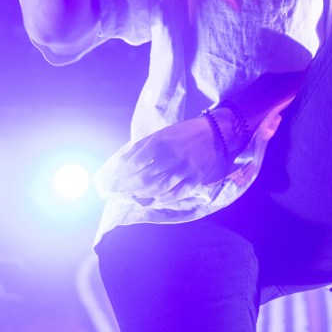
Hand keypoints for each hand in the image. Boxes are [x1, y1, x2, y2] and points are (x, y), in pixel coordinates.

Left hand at [110, 117, 225, 202]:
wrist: (214, 133)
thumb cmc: (183, 133)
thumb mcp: (161, 134)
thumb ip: (141, 147)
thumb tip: (121, 162)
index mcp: (161, 142)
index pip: (136, 162)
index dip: (124, 173)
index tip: (117, 178)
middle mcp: (172, 156)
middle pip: (146, 177)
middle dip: (130, 186)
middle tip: (123, 190)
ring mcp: (185, 169)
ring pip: (159, 188)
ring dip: (144, 194)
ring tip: (135, 195)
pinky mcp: (195, 178)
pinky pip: (177, 193)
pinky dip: (163, 198)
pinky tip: (155, 198)